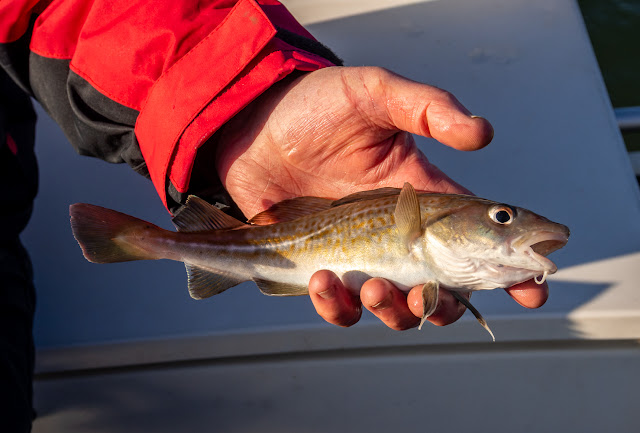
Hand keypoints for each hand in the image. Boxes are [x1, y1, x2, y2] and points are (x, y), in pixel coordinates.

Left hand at [215, 66, 547, 329]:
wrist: (251, 126)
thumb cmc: (313, 106)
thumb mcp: (375, 94)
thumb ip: (427, 108)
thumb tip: (483, 133)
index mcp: (421, 197)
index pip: (479, 238)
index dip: (511, 268)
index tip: (533, 288)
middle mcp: (397, 234)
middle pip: (442, 288)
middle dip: (446, 306)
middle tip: (433, 298)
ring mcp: (360, 255)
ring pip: (395, 306)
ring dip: (394, 310)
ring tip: (374, 287)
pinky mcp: (321, 267)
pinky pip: (340, 306)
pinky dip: (337, 305)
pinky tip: (324, 278)